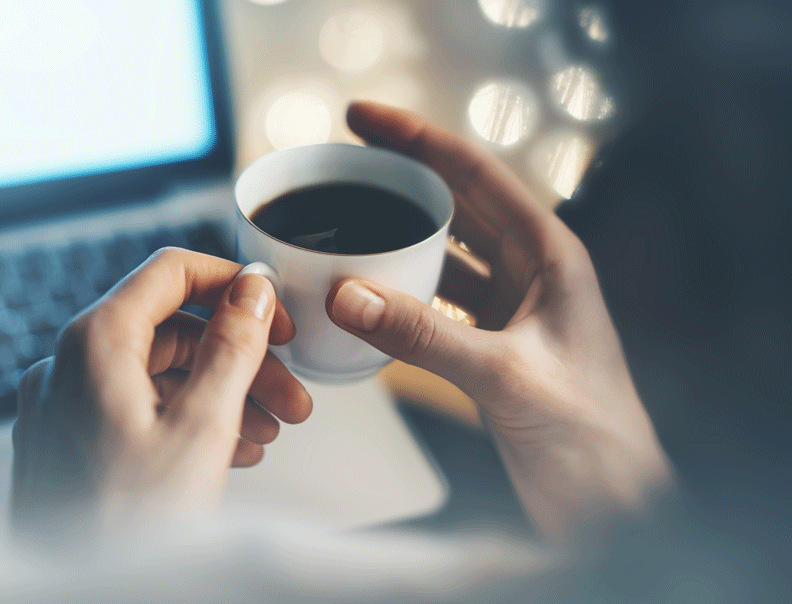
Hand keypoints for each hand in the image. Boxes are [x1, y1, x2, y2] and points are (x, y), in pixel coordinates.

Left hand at [11, 248, 311, 544]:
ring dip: (220, 394)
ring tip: (268, 431)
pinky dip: (186, 420)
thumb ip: (233, 347)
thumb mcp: (201, 427)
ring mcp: (64, 406)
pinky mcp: (68, 444)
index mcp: (95, 344)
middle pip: (172, 331)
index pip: (170, 272)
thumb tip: (252, 292)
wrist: (77, 600)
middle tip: (287, 390)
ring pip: (158, 375)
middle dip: (239, 357)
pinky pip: (137, 411)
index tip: (272, 308)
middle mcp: (68, 366)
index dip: (231, 283)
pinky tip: (229, 452)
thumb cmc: (123, 526)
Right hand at [329, 102, 672, 539]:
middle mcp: (531, 272)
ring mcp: (510, 307)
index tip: (363, 120)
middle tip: (345, 162)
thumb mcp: (505, 377)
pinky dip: (400, 291)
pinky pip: (436, 300)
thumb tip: (349, 295)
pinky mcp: (491, 343)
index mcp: (551, 255)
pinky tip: (368, 293)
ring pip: (443, 252)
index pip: (476, 175)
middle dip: (401, 178)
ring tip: (347, 221)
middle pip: (456, 203)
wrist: (611, 504)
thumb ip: (424, 335)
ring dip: (398, 236)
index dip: (416, 139)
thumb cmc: (592, 438)